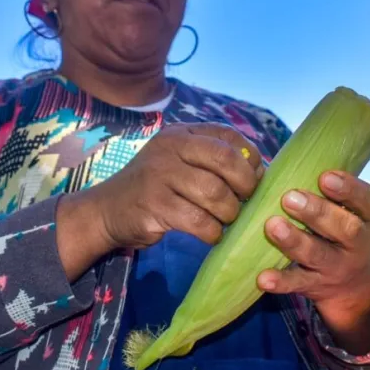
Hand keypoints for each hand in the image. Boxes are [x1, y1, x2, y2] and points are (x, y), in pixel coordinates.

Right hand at [75, 123, 262, 251]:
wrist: (107, 211)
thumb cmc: (155, 188)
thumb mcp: (180, 163)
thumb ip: (214, 161)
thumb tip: (263, 171)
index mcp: (181, 134)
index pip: (228, 136)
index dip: (250, 159)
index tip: (254, 179)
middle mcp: (170, 148)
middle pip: (226, 160)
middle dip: (245, 184)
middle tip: (245, 202)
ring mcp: (160, 175)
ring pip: (215, 193)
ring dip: (229, 213)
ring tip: (224, 220)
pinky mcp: (154, 205)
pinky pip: (199, 220)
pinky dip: (213, 232)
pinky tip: (210, 234)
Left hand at [256, 170, 369, 327]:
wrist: (351, 283)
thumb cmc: (336, 228)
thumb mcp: (344, 209)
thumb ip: (324, 189)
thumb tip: (284, 161)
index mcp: (367, 217)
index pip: (365, 200)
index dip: (347, 189)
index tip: (324, 177)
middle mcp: (357, 243)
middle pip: (345, 229)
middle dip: (317, 212)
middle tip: (289, 198)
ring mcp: (337, 266)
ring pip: (319, 255)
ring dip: (295, 241)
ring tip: (272, 226)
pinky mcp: (316, 285)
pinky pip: (298, 283)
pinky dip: (281, 281)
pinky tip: (263, 278)